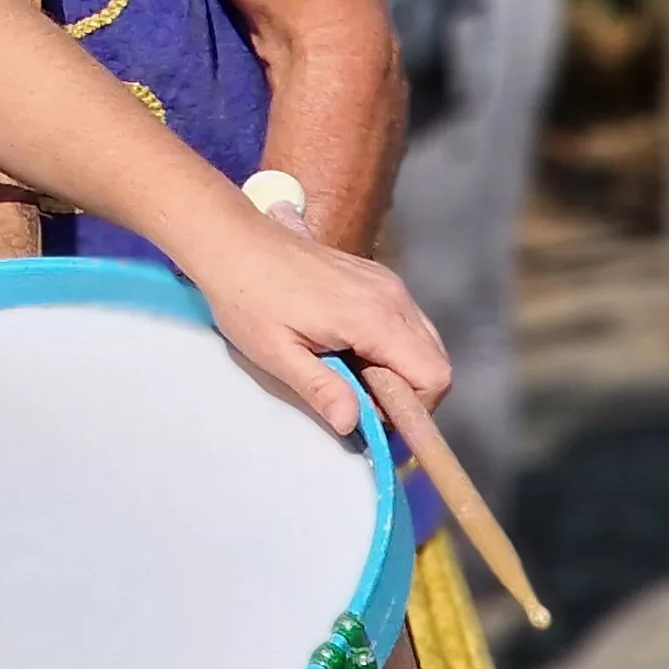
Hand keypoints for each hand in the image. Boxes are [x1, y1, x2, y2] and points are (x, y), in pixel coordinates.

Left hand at [172, 208, 449, 435]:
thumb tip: (351, 425)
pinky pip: (405, 323)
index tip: (372, 417)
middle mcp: (394, 297)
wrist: (233, 242)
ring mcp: (388, 283)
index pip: (433, 376)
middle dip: (406, 393)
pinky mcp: (377, 278)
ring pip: (423, 342)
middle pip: (434, 362)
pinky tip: (348, 349)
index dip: (412, 408)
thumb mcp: (276, 353)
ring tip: (349, 375)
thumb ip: (320, 389)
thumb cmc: (247, 299)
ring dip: (398, 370)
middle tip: (358, 400)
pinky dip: (390, 347)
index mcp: (375, 317)